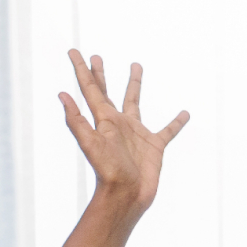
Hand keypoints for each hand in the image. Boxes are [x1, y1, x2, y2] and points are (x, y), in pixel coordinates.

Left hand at [59, 50, 189, 213]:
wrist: (126, 196)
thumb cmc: (108, 172)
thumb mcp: (90, 144)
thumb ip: (76, 120)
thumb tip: (61, 95)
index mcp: (103, 120)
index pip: (90, 89)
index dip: (81, 70)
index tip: (73, 51)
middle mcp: (118, 123)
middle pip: (107, 92)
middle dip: (100, 74)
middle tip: (97, 56)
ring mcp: (136, 133)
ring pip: (135, 102)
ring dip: (134, 84)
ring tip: (136, 65)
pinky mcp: (154, 146)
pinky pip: (167, 130)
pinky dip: (176, 122)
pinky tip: (184, 114)